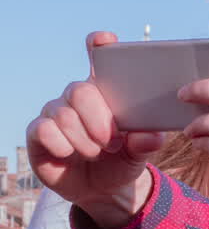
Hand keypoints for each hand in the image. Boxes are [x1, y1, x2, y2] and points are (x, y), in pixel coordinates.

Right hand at [25, 32, 164, 228]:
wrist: (104, 189)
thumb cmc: (124, 160)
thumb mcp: (141, 152)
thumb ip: (147, 142)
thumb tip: (149, 136)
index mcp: (107, 92)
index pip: (100, 59)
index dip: (100, 46)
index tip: (104, 40)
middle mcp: (78, 97)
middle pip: (81, 89)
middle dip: (99, 118)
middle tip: (112, 141)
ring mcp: (55, 113)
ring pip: (63, 113)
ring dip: (84, 139)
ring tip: (96, 152)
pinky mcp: (38, 133)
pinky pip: (44, 129)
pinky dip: (62, 145)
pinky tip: (70, 154)